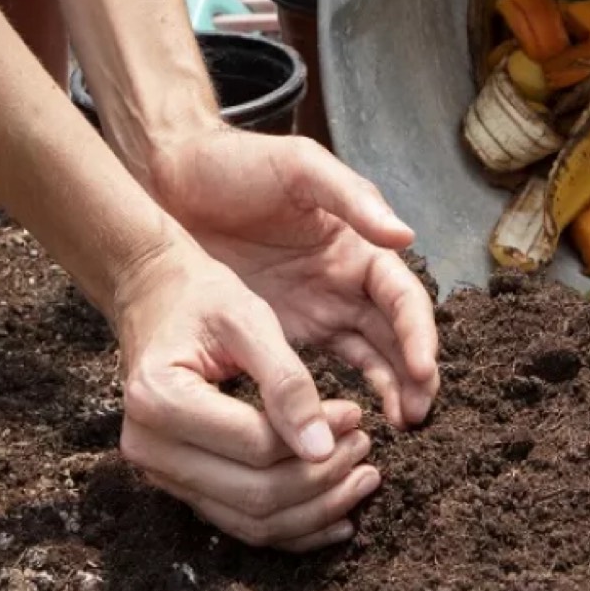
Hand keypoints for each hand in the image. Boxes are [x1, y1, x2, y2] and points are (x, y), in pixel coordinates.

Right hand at [113, 235, 382, 550]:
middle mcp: (149, 448)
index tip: (357, 415)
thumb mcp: (248, 319)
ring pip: (252, 522)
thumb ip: (286, 381)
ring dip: (317, 510)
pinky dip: (294, 528)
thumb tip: (323, 447)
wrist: (155, 299)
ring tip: (363, 479)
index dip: (316, 438)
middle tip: (365, 448)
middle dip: (323, 480)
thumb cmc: (202, 299)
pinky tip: (338, 518)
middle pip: (255, 494)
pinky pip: (243, 525)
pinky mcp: (182, 487)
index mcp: (159, 399)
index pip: (255, 445)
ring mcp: (161, 474)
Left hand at [146, 127, 439, 428]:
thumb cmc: (235, 165)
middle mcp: (346, 284)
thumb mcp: (298, 166)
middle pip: (396, 336)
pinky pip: (322, 371)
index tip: (421, 367)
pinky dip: (341, 396)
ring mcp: (317, 311)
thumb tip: (405, 235)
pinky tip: (346, 422)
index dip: (417, 332)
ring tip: (400, 425)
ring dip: (390, 390)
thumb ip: (352, 198)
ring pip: (369, 358)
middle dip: (414, 374)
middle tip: (418, 414)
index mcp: (359, 246)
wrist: (168, 178)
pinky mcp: (283, 333)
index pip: (402, 297)